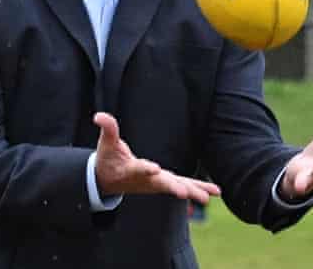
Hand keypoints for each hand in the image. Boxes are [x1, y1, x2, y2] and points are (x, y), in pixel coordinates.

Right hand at [93, 112, 220, 202]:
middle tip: (183, 193)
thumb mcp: (106, 143)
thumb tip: (98, 115)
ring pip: (175, 187)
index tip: (153, 169)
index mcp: (130, 169)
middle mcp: (145, 180)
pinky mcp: (164, 182)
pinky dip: (198, 188)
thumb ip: (107, 128)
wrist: (108, 181)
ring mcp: (156, 183)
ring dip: (191, 191)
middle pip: (160, 183)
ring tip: (207, 197)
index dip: (145, 169)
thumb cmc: (108, 159)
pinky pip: (183, 186)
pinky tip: (215, 191)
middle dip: (172, 187)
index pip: (138, 168)